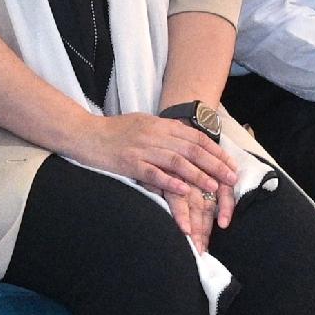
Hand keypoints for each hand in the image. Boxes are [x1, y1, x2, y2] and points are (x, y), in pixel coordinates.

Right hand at [75, 111, 237, 231]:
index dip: (216, 151)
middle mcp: (154, 134)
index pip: (196, 137)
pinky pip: (153, 173)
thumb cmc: (113, 131)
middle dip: (215, 165)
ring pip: (177, 161)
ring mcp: (141, 149)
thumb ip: (164, 132)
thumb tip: (186, 140)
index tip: (230, 165)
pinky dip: (169, 181)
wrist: (83, 133)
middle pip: (192, 150)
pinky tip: (182, 190)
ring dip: (198, 175)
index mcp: (160, 124)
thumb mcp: (142, 124)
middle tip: (231, 179)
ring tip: (213, 187)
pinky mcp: (128, 163)